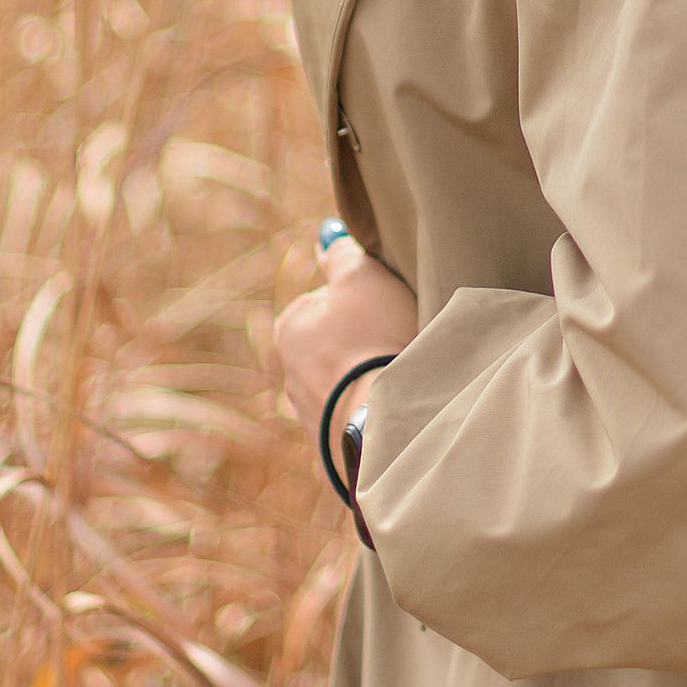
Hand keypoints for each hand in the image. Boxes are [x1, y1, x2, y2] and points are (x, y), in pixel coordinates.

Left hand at [272, 223, 417, 445]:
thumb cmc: (373, 341)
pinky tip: (392, 411)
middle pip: (335, 344)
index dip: (362, 302)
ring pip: (345, 384)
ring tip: (396, 380)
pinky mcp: (331, 450)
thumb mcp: (362, 277)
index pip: (326, 301)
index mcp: (290, 328)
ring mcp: (309, 416)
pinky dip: (372, 414)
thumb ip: (343, 253)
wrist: (383, 423)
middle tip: (394, 344)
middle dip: (362, 344)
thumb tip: (327, 236)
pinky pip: (356, 420)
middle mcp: (289, 373)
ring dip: (367, 380)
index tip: (385, 311)